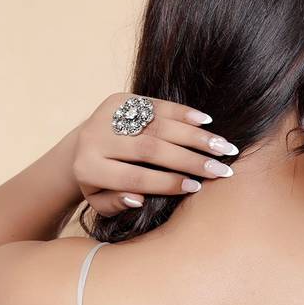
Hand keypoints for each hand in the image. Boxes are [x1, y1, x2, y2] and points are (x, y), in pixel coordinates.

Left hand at [72, 93, 238, 215]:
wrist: (80, 148)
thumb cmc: (99, 184)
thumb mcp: (102, 203)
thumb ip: (117, 204)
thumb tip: (138, 199)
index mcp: (88, 168)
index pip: (134, 177)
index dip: (167, 182)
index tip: (197, 187)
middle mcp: (94, 138)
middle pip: (149, 149)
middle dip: (188, 159)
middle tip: (220, 169)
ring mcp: (106, 115)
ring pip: (157, 125)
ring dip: (194, 136)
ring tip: (223, 147)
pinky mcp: (118, 100)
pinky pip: (155, 104)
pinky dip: (183, 113)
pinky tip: (207, 123)